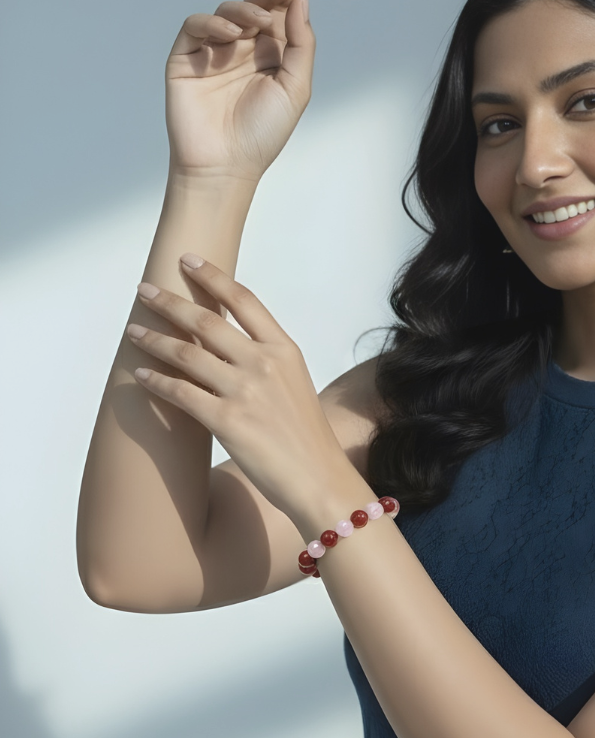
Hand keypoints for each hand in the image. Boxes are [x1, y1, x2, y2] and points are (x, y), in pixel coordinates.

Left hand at [126, 254, 350, 523]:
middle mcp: (264, 363)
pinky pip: (181, 393)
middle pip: (207, 320)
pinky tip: (142, 376)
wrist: (318, 476)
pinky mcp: (227, 421)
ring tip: (133, 331)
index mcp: (284, 349)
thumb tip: (228, 345)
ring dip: (154, 339)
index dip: (212, 276)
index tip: (188, 261)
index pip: (244, 301)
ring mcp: (245, 391)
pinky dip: (157, 382)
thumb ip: (266, 359)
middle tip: (145, 289)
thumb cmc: (306, 435)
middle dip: (169, 302)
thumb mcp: (295, 383)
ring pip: (187, 354)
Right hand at [165, 0, 314, 185]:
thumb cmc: (263, 133)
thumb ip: (300, 44)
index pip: (281, 12)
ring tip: (255, 26)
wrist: (226, 164)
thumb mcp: (295, 87)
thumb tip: (300, 0)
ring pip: (228, 12)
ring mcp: (215, 52)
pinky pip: (196, 26)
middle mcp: (246, 49)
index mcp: (274, 55)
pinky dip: (212, 24)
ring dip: (244, 11)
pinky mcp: (186, 58)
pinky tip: (230, 37)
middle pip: (256, 5)